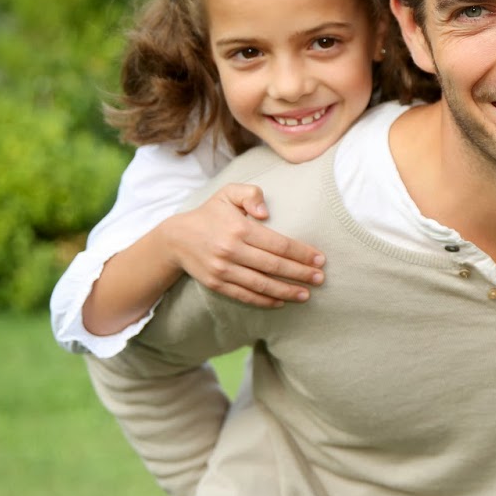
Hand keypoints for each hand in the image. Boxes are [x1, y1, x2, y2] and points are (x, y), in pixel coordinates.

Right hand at [161, 184, 325, 306]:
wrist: (175, 238)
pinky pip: (245, 296)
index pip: (279, 244)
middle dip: (300, 273)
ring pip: (261, 284)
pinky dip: (264, 300)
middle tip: (320, 279)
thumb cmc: (210, 214)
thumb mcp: (227, 193)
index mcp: (239, 229)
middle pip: (274, 266)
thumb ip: (250, 194)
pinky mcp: (216, 284)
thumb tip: (265, 212)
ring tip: (306, 294)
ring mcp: (223, 270)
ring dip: (287, 291)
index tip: (320, 259)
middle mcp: (231, 251)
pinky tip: (281, 302)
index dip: (302, 253)